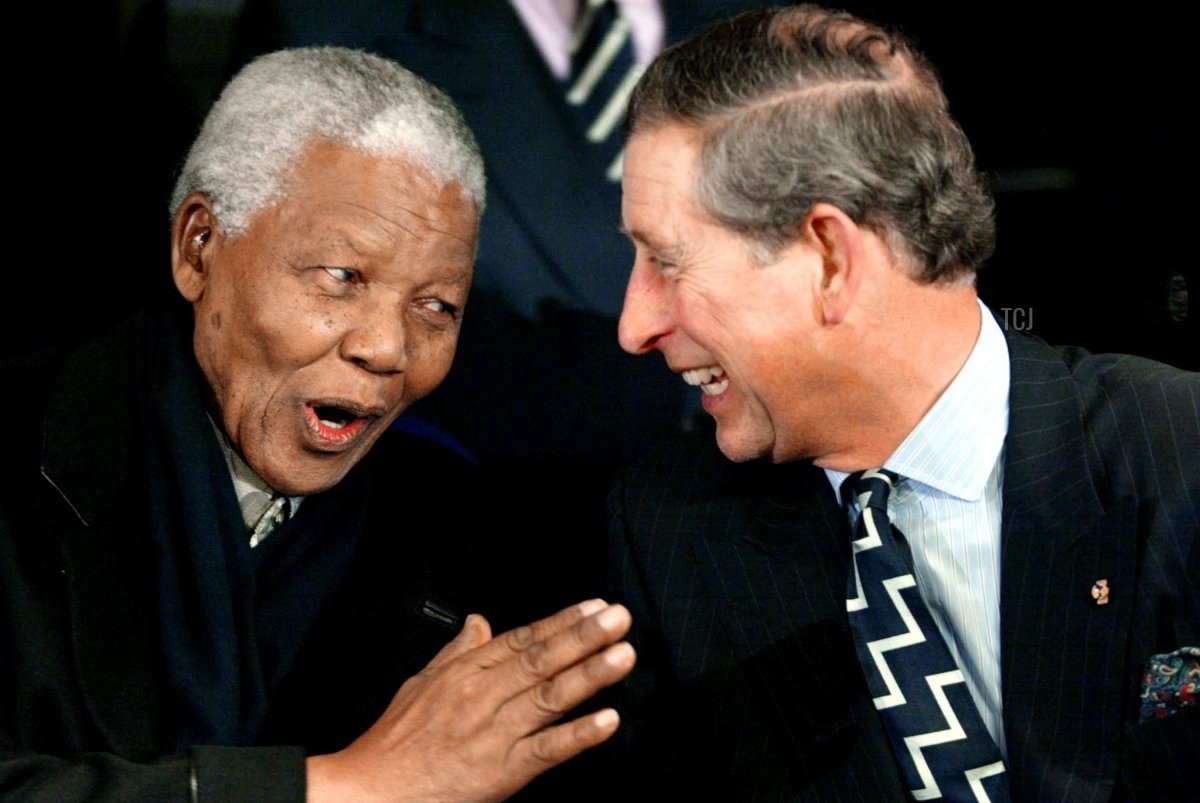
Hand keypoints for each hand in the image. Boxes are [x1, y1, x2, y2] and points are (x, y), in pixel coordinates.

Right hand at [306, 599, 634, 801]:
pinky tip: (607, 721)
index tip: (594, 606)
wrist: (369, 792)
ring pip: (550, 697)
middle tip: (620, 618)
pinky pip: (546, 750)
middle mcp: (482, 697)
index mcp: (465, 673)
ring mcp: (494, 734)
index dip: (561, 621)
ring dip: (591, 675)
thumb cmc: (394, 742)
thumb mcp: (421, 683)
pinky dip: (578, 735)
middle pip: (541, 660)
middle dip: (584, 637)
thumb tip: (479, 622)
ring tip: (623, 655)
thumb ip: (457, 652)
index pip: (522, 639)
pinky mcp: (501, 773)